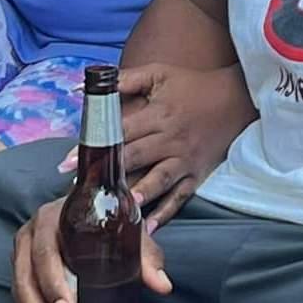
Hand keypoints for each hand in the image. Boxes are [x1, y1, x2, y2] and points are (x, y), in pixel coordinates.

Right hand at [12, 197, 172, 302]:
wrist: (93, 214)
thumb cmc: (109, 224)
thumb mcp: (127, 232)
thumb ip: (145, 256)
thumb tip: (163, 285)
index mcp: (51, 219)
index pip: (45, 252)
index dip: (52, 281)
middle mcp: (30, 238)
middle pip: (26, 282)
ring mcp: (22, 260)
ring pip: (20, 302)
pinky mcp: (23, 281)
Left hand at [59, 63, 255, 230]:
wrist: (236, 99)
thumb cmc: (191, 85)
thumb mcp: (159, 74)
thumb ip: (123, 80)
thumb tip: (82, 86)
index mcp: (158, 115)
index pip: (120, 132)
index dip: (95, 146)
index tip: (66, 161)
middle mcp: (170, 139)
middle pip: (135, 157)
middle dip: (108, 174)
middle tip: (82, 191)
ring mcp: (184, 159)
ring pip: (159, 179)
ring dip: (140, 194)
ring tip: (120, 209)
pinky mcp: (196, 174)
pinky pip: (180, 196)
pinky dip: (166, 212)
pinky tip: (148, 227)